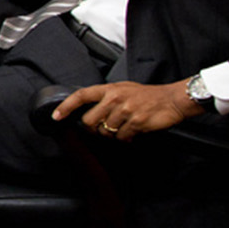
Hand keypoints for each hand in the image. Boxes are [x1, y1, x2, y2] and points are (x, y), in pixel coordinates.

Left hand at [51, 80, 201, 140]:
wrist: (172, 99)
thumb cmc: (147, 96)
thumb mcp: (123, 89)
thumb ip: (106, 98)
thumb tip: (89, 112)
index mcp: (110, 89)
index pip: (81, 96)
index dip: (66, 107)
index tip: (56, 116)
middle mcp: (115, 98)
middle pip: (89, 121)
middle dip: (94, 129)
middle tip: (106, 127)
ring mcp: (126, 110)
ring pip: (105, 132)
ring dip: (113, 134)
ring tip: (124, 126)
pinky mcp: (136, 122)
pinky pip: (121, 137)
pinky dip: (126, 138)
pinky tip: (133, 131)